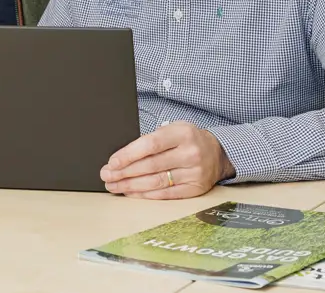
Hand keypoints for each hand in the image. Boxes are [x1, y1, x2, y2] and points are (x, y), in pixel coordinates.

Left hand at [101, 122, 234, 198]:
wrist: (217, 152)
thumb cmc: (187, 139)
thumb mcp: (173, 129)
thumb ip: (152, 140)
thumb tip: (121, 158)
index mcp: (182, 133)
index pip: (150, 145)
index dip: (128, 155)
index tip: (112, 162)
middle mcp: (190, 153)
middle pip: (151, 166)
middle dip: (124, 172)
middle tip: (107, 176)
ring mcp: (194, 173)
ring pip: (156, 182)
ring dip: (131, 186)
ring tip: (115, 186)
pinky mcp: (196, 189)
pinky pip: (166, 194)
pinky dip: (146, 195)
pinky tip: (132, 193)